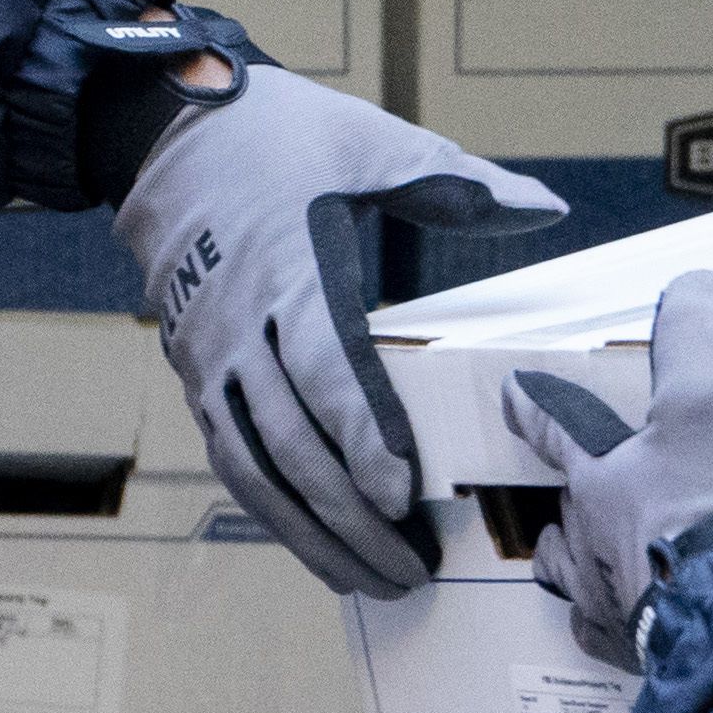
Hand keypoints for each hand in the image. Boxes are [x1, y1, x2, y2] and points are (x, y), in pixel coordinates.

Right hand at [112, 65, 562, 596]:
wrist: (165, 130)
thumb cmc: (281, 136)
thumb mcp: (371, 143)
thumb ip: (457, 184)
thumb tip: (547, 206)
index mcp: (289, 270)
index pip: (325, 370)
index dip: (363, 435)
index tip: (399, 492)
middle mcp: (241, 328)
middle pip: (293, 442)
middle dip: (350, 516)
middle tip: (409, 569)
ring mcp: (213, 359)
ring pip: (257, 469)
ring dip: (312, 534)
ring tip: (373, 582)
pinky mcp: (199, 377)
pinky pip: (235, 460)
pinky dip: (275, 515)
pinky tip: (318, 552)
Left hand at [501, 270, 712, 670]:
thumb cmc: (707, 508)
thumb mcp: (707, 401)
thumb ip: (696, 339)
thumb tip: (698, 284)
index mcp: (600, 476)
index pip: (554, 426)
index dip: (533, 405)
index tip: (509, 394)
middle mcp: (587, 539)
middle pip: (564, 512)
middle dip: (573, 500)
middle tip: (589, 494)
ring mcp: (605, 600)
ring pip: (574, 575)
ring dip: (583, 562)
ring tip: (598, 559)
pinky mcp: (634, 653)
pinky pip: (607, 635)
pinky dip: (615, 625)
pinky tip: (628, 624)